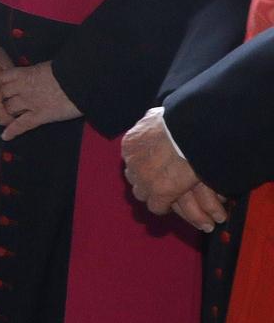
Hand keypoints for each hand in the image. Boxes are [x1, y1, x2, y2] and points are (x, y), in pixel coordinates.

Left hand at [0, 62, 80, 140]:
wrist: (82, 79)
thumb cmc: (70, 70)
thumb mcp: (50, 66)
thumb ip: (39, 72)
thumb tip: (39, 74)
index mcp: (26, 73)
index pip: (2, 78)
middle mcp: (24, 88)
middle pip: (1, 94)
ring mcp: (31, 102)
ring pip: (8, 109)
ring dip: (4, 114)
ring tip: (0, 119)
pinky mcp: (41, 115)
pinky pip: (22, 124)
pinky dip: (12, 131)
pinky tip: (5, 136)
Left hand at [121, 107, 227, 230]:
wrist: (192, 130)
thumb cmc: (180, 118)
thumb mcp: (158, 115)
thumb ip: (153, 121)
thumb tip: (154, 117)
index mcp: (131, 143)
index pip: (132, 160)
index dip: (145, 166)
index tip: (155, 167)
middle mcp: (132, 162)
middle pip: (134, 178)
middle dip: (145, 181)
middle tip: (160, 183)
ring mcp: (144, 179)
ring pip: (142, 194)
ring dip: (154, 195)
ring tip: (167, 195)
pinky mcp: (159, 192)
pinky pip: (157, 206)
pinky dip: (165, 206)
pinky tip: (174, 204)